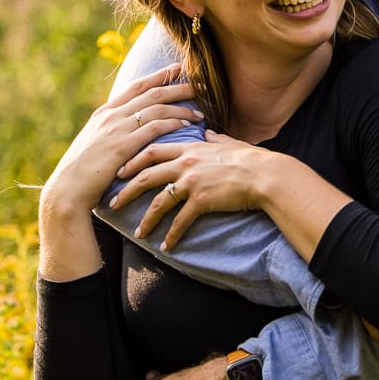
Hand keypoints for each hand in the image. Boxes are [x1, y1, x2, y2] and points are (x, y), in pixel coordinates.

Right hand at [39, 67, 201, 214]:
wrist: (66, 190)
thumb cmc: (82, 174)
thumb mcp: (95, 145)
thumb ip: (111, 134)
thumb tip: (128, 132)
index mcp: (104, 113)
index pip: (136, 86)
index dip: (159, 76)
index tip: (178, 68)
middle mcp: (111, 116)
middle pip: (151, 92)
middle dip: (178, 85)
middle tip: (201, 83)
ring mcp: (116, 129)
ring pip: (156, 108)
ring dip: (181, 107)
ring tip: (200, 112)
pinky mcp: (122, 146)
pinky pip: (153, 128)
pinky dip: (172, 123)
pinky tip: (186, 125)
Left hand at [110, 130, 274, 248]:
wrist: (265, 175)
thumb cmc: (250, 159)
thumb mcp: (228, 142)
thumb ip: (213, 139)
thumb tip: (207, 132)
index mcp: (189, 148)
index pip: (152, 151)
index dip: (132, 161)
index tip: (119, 172)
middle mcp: (186, 163)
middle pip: (146, 175)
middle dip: (126, 190)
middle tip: (113, 203)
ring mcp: (192, 182)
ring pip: (159, 201)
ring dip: (146, 219)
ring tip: (137, 234)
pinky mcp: (202, 201)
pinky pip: (180, 221)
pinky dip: (172, 235)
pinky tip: (166, 246)